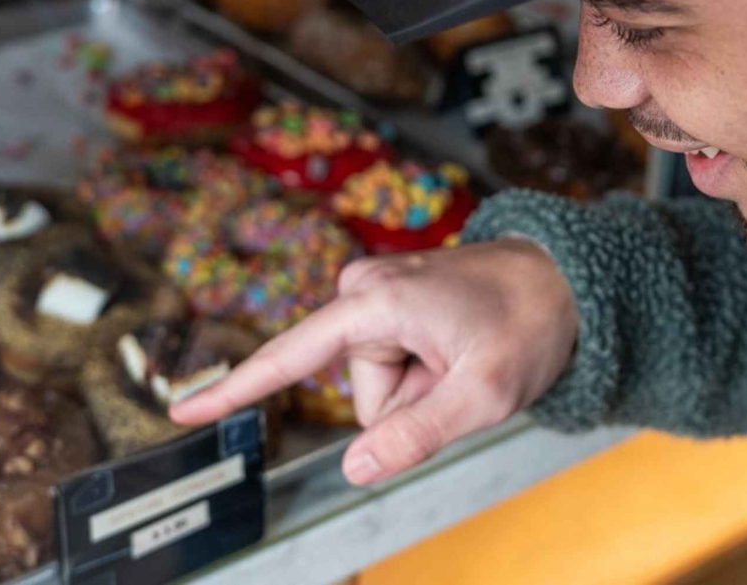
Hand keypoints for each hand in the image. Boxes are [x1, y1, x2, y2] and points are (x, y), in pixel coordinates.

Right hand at [170, 239, 579, 485]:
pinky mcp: (388, 303)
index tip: (181, 410)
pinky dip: (424, 373)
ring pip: (377, 385)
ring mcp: (376, 295)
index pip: (289, 357)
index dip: (233, 390)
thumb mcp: (482, 394)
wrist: (565, 278)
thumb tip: (353, 468)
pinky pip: (391, 365)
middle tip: (462, 372)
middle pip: (359, 392)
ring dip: (421, 387)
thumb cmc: (530, 321)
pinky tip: (457, 348)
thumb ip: (414, 436)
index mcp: (375, 303)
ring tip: (465, 355)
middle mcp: (363, 290)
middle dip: (408, 401)